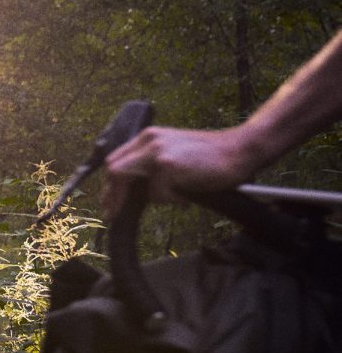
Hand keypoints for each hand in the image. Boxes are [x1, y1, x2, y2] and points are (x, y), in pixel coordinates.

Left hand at [103, 125, 254, 215]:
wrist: (241, 150)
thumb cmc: (212, 159)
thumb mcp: (175, 157)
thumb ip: (152, 167)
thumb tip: (133, 194)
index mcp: (148, 138)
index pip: (116, 160)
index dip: (110, 184)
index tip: (109, 203)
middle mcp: (149, 140)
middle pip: (114, 169)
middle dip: (111, 195)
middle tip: (112, 215)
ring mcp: (157, 151)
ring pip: (127, 180)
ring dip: (140, 198)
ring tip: (167, 201)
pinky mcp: (168, 165)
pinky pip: (157, 193)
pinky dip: (170, 200)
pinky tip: (188, 196)